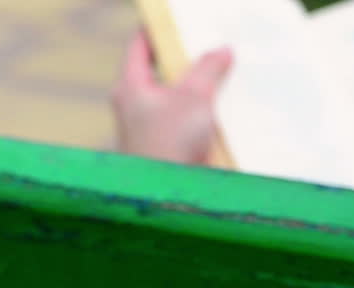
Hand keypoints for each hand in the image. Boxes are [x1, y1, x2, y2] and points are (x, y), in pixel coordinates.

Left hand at [111, 30, 232, 164]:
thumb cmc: (170, 145)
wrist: (167, 197)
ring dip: (196, 89)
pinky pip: (181, 121)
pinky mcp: (163, 147)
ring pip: (173, 98)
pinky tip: (220, 112)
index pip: (140, 45)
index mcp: (130, 86)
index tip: (181, 24)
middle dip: (186, 60)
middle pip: (159, 71)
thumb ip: (209, 69)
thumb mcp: (195, 98)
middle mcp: (134, 105)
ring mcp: (147, 128)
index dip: (160, 30)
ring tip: (221, 78)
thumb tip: (223, 50)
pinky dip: (199, 114)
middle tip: (209, 48)